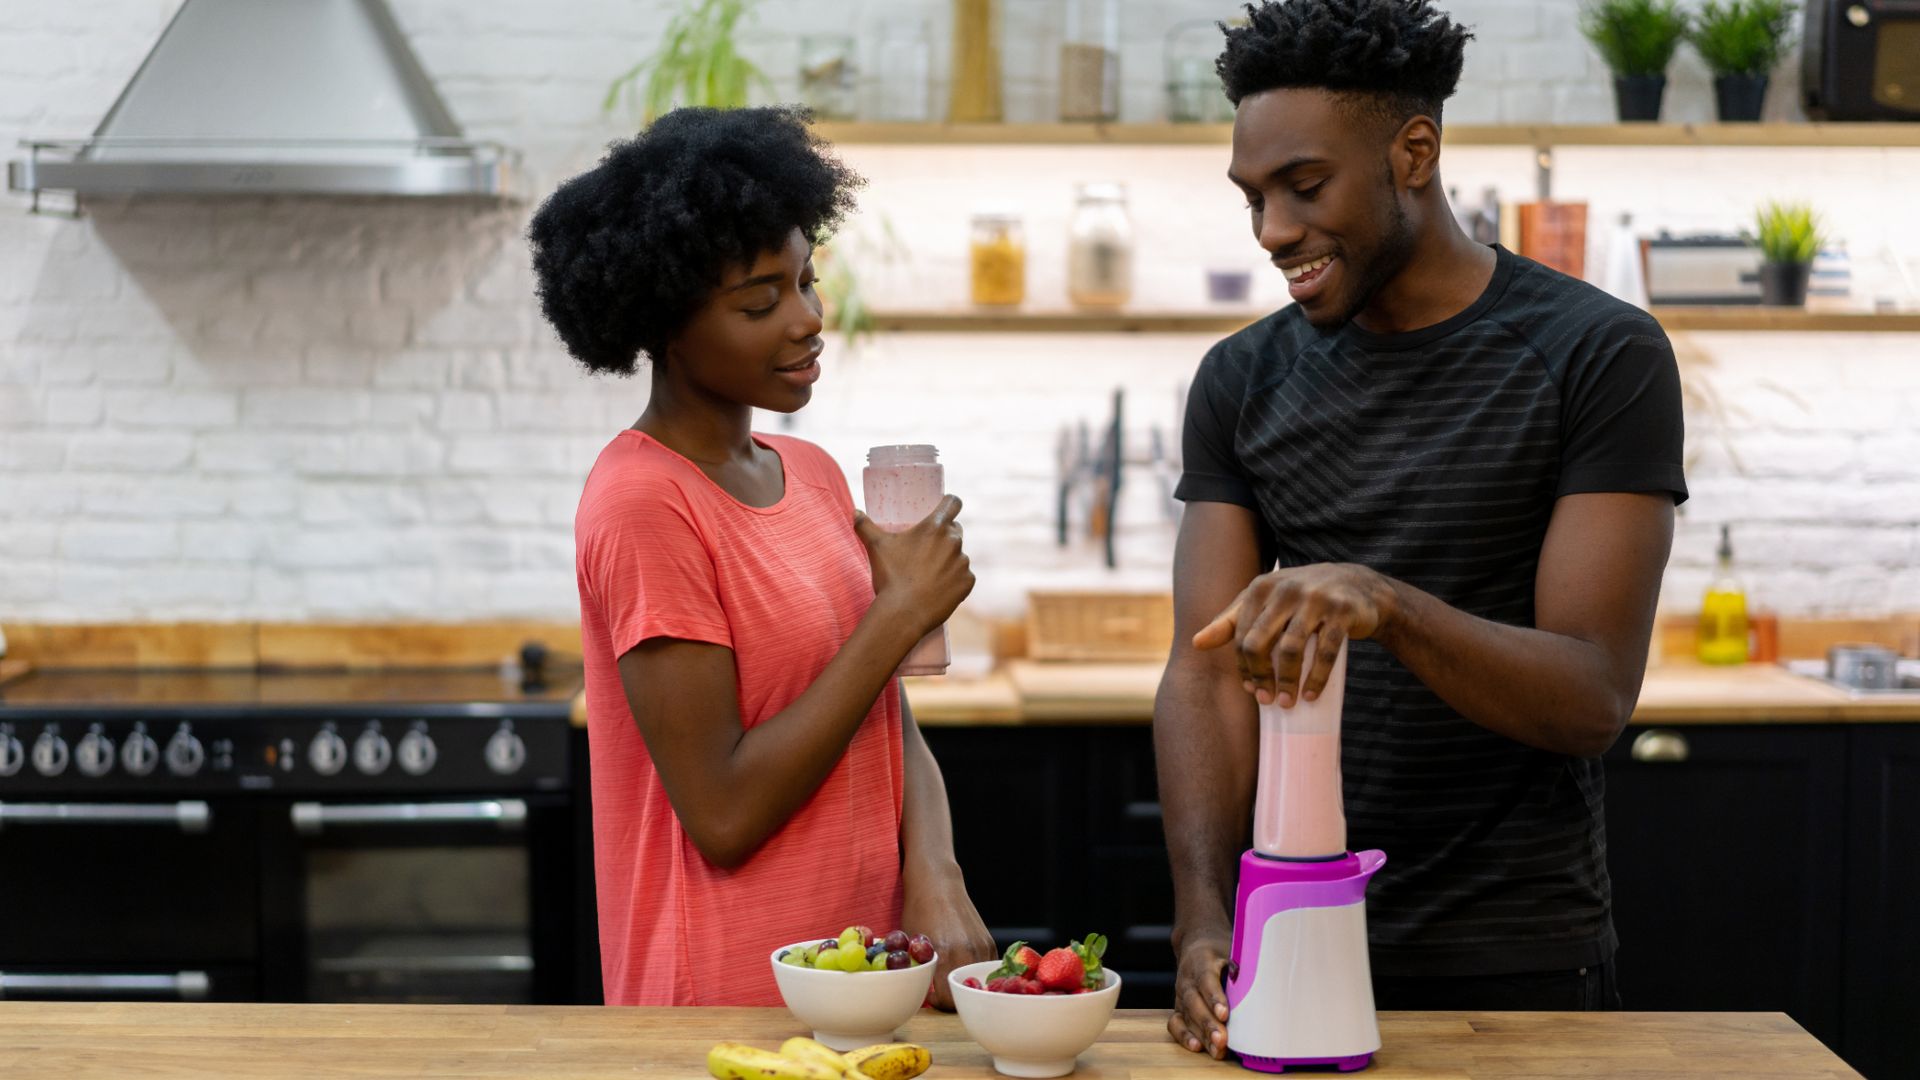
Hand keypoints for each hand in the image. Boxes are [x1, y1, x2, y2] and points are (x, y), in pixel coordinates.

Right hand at [855, 495, 974, 639]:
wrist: (903, 613)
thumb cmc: (890, 576)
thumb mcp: (875, 547)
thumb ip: (865, 525)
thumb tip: (855, 512)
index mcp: (935, 527)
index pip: (953, 502)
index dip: (949, 503)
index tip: (944, 508)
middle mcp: (954, 541)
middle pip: (955, 530)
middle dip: (944, 536)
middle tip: (927, 549)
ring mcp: (963, 563)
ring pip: (959, 555)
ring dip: (949, 560)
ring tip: (929, 574)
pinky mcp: (967, 582)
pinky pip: (964, 577)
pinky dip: (955, 580)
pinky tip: (939, 588)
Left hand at [900, 867, 995, 1010]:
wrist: (938, 884)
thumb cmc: (918, 911)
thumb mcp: (911, 944)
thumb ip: (920, 970)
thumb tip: (921, 995)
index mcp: (944, 955)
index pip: (947, 1000)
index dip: (936, 1002)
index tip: (930, 994)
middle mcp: (966, 953)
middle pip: (964, 994)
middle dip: (952, 995)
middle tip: (940, 986)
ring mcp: (981, 948)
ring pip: (977, 983)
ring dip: (964, 983)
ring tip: (950, 972)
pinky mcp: (989, 943)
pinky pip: (985, 969)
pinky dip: (974, 971)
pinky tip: (960, 961)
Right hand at [1168, 930, 1232, 1057]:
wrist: (1197, 945)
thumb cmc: (1221, 952)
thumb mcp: (1233, 951)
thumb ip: (1242, 969)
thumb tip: (1263, 988)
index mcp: (1201, 960)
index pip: (1206, 979)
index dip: (1214, 997)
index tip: (1224, 1014)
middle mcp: (1187, 978)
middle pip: (1194, 1002)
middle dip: (1208, 1023)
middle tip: (1222, 1039)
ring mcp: (1180, 994)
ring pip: (1186, 1016)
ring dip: (1202, 1035)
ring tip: (1217, 1050)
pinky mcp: (1178, 1007)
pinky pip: (1175, 1023)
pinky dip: (1184, 1036)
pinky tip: (1197, 1047)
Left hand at [1192, 562, 1396, 707]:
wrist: (1358, 586)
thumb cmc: (1303, 599)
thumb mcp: (1266, 602)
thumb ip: (1231, 620)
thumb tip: (1196, 643)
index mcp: (1261, 587)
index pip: (1241, 635)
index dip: (1243, 667)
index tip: (1251, 690)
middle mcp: (1285, 589)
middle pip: (1259, 642)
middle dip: (1260, 676)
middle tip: (1267, 700)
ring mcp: (1315, 599)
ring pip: (1291, 649)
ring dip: (1287, 682)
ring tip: (1287, 702)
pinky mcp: (1342, 611)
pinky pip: (1325, 651)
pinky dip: (1316, 677)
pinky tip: (1311, 695)